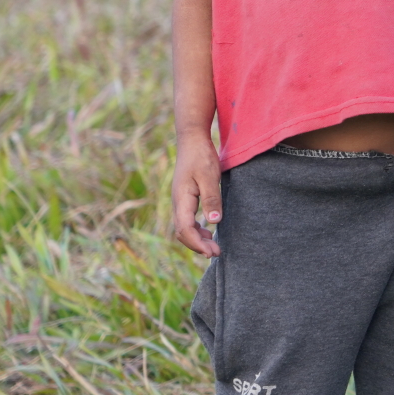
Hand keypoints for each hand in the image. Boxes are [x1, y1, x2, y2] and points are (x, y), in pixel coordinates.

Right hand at [172, 133, 223, 256]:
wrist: (192, 140)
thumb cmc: (201, 156)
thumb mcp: (209, 176)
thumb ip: (211, 199)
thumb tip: (214, 222)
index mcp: (181, 199)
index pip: (184, 229)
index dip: (196, 244)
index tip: (211, 252)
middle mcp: (177, 202)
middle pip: (182, 232)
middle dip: (197, 246)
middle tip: (216, 253)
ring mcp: (180, 201)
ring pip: (184, 227)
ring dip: (197, 239)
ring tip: (213, 247)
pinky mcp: (185, 198)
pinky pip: (187, 220)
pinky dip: (196, 230)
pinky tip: (208, 233)